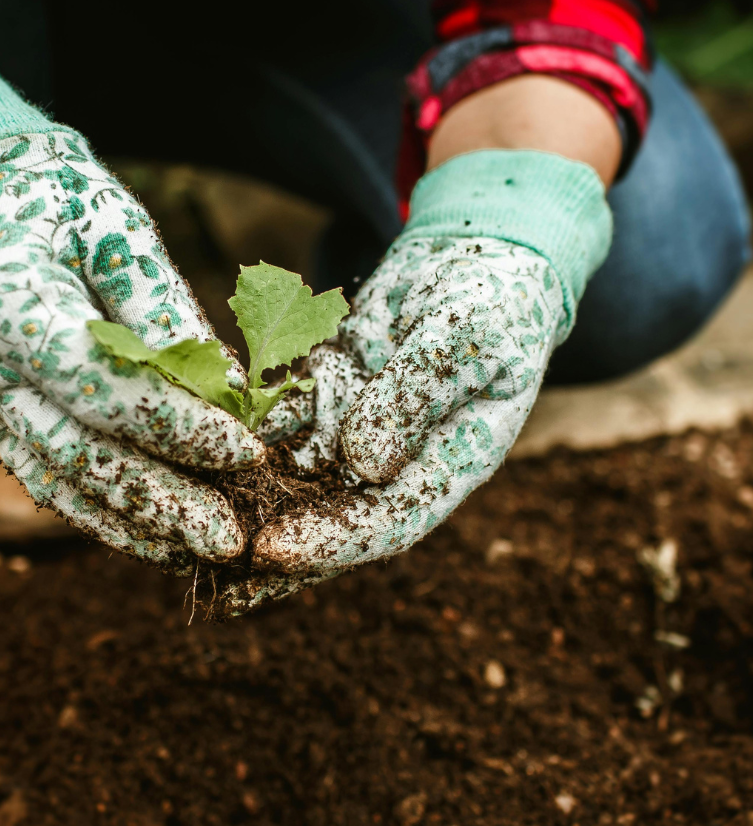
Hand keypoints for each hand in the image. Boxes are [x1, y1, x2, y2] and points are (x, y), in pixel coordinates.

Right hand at [0, 125, 263, 568]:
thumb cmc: (65, 206)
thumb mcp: (118, 233)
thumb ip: (164, 309)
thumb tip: (232, 388)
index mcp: (17, 308)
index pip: (103, 386)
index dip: (179, 427)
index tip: (249, 451)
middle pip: (81, 453)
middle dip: (164, 501)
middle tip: (232, 538)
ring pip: (63, 481)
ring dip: (137, 524)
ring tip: (203, 551)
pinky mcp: (6, 422)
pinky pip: (53, 480)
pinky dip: (107, 514)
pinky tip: (160, 537)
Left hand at [223, 232, 564, 608]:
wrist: (477, 257)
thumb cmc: (494, 299)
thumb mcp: (468, 338)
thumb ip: (419, 393)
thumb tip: (364, 462)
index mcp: (452, 464)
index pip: (391, 520)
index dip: (334, 543)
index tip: (273, 551)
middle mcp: (401, 460)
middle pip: (336, 517)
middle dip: (276, 544)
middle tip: (212, 569)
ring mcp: (361, 429)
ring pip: (299, 478)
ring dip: (247, 503)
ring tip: (184, 529)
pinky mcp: (329, 394)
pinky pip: (280, 422)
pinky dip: (240, 437)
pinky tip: (192, 449)